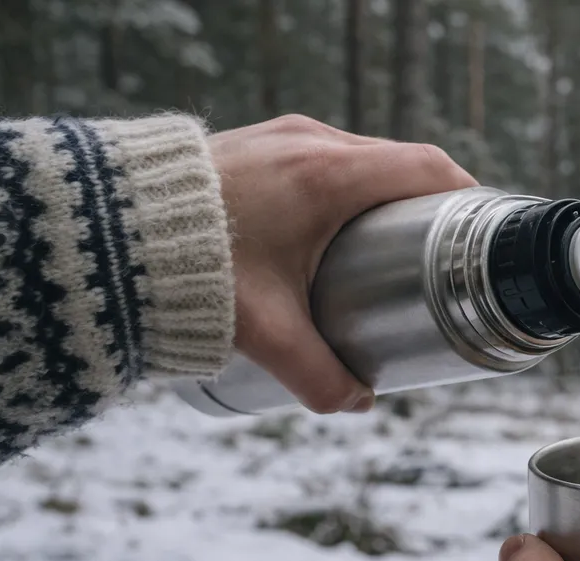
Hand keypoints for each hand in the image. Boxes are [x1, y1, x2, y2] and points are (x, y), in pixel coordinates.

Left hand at [208, 115, 477, 413]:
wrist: (102, 233)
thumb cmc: (187, 272)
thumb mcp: (265, 333)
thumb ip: (319, 377)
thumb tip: (358, 405)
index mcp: (328, 176)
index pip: (426, 167)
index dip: (464, 194)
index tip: (478, 230)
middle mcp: (310, 143)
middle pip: (397, 162)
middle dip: (425, 203)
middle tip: (437, 253)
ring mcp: (280, 136)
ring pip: (359, 157)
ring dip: (383, 194)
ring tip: (389, 245)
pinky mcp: (255, 144)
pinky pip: (323, 155)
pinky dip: (346, 186)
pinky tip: (336, 226)